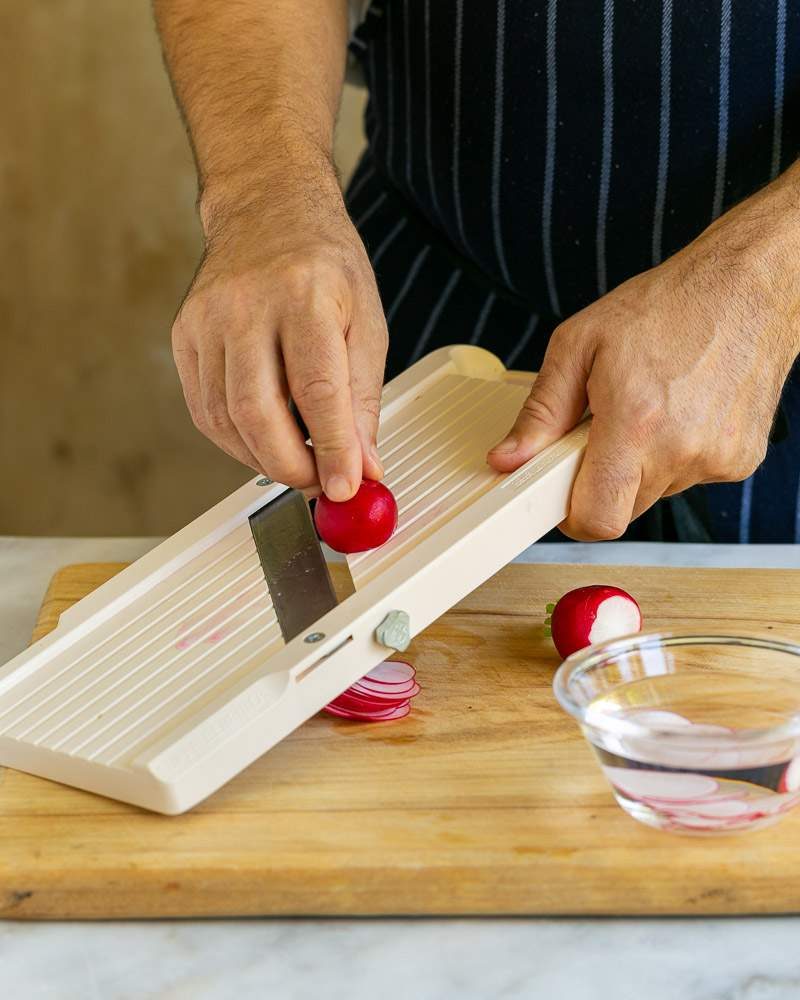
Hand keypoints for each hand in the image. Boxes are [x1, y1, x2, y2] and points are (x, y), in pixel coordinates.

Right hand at [172, 171, 387, 500]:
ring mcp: (207, 320)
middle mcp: (248, 305)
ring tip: (298, 462)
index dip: (331, 448)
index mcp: (305, 295)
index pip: (316, 389)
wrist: (269, 211)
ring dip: (264, 460)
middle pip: (258, 412)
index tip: (345, 485)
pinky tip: (262, 442)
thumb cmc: (324, 264)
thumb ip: (362, 400)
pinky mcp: (184, 335)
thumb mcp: (365, 324)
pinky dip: (235, 442)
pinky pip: (204, 410)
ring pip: (225, 419)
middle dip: (292, 466)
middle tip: (320, 482)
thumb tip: (362, 465)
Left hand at [488, 196, 799, 539]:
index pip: (597, 519)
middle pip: (622, 509)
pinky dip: (676, 455)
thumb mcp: (578, 345)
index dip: (572, 516)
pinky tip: (681, 411)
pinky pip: (689, 478)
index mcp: (635, 424)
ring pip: (655, 493)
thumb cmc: (665, 307)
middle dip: (602, 481)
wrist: (746, 286)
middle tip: (603, 431)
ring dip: (641, 465)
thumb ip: (541, 412)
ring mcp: (717, 459)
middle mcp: (681, 450)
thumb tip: (508, 459)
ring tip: (648, 409)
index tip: (563, 495)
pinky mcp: (740, 460)